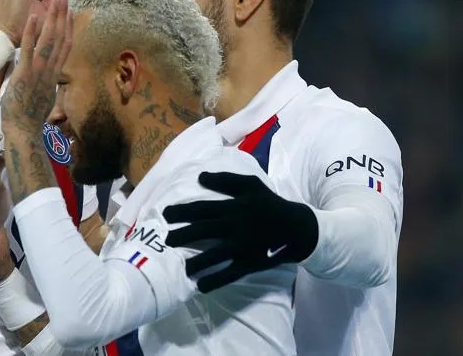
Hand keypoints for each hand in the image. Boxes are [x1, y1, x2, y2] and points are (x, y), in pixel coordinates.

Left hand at [0, 0, 72, 130]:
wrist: (23, 131)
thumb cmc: (29, 116)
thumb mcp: (43, 96)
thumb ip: (45, 83)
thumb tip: (46, 76)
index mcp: (53, 75)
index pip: (65, 47)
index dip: (68, 28)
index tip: (70, 12)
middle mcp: (50, 70)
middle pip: (61, 38)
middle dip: (63, 16)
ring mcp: (38, 71)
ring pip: (49, 40)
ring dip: (52, 18)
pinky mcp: (24, 73)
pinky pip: (28, 49)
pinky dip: (31, 32)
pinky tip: (33, 16)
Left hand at [162, 172, 318, 292]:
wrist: (297, 228)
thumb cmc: (270, 204)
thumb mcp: (251, 185)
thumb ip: (226, 180)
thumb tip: (200, 176)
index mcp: (234, 207)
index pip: (202, 209)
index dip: (182, 211)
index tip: (165, 214)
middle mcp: (236, 226)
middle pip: (204, 231)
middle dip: (183, 235)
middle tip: (167, 240)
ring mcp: (243, 246)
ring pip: (215, 255)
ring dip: (196, 262)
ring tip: (181, 267)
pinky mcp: (251, 262)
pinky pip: (230, 274)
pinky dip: (215, 280)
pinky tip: (200, 286)